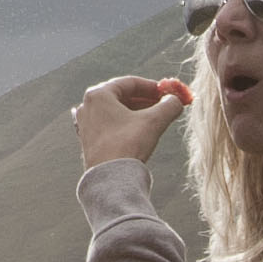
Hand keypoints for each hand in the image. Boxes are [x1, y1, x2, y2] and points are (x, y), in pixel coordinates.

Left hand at [74, 75, 188, 168]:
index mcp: (99, 95)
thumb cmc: (128, 145)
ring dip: (138, 112)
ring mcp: (86, 124)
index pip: (130, 82)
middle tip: (164, 104)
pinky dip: (127, 124)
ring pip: (117, 111)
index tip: (167, 92)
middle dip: (146, 100)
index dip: (152, 86)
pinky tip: (141, 132)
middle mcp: (88, 106)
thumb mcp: (154, 121)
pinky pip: (111, 125)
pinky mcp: (89, 140)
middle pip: (122, 96)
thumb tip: (176, 100)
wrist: (111, 179)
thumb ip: (169, 105)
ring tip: (157, 119)